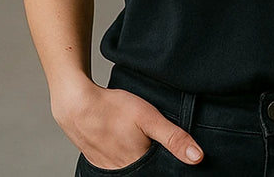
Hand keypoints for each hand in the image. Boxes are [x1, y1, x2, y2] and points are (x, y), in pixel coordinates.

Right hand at [51, 78, 203, 168]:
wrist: (75, 104)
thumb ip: (174, 138)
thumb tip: (198, 157)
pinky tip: (124, 145)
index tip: (167, 155)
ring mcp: (108, 169)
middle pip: (145, 172)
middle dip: (153, 163)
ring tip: (137, 142)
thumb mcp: (149, 118)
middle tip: (149, 142)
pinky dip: (124, 160)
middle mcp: (123, 173)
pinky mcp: (98, 162)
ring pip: (131, 170)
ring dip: (138, 161)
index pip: (159, 173)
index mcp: (138, 166)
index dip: (166, 167)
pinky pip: (116, 167)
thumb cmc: (112, 108)